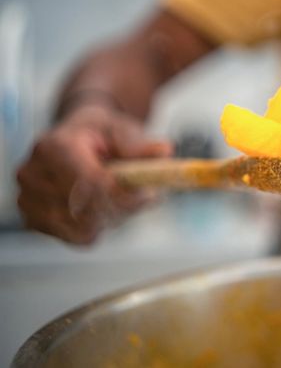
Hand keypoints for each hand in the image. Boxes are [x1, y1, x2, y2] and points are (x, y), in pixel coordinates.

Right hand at [16, 104, 171, 244]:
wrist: (77, 140)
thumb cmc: (103, 134)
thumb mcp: (123, 130)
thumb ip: (141, 145)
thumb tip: (164, 150)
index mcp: (54, 147)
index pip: (88, 183)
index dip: (121, 195)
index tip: (148, 195)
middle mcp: (33, 174)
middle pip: (86, 211)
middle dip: (121, 206)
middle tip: (142, 193)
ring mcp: (28, 200)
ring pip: (84, 229)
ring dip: (111, 217)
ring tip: (118, 195)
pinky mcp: (34, 221)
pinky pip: (77, 239)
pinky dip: (98, 227)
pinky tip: (100, 206)